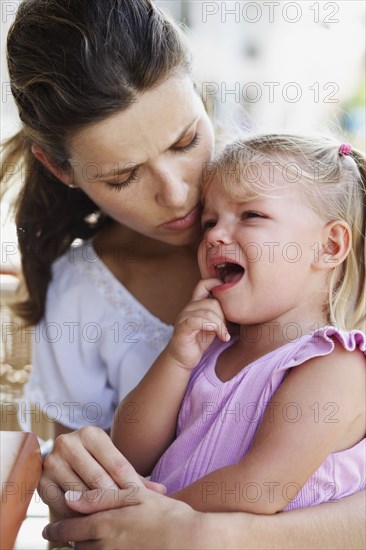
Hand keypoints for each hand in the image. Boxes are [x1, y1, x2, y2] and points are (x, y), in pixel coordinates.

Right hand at [38, 426, 164, 517]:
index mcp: (91, 433)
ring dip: (97, 511)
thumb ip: (134, 477)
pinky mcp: (41, 481)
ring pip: (81, 494)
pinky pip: (63, 505)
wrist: (65, 458)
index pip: (117, 464)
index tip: (146, 503)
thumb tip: (161, 492)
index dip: (132, 486)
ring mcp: (52, 462)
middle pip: (99, 480)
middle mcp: (68, 443)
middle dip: (116, 501)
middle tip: (131, 518)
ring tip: (114, 524)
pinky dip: (78, 516)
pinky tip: (91, 524)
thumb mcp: (113, 462)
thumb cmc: (97, 462)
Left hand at [42, 486, 201, 549]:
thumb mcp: (134, 496)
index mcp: (105, 524)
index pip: (70, 529)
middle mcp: (105, 546)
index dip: (57, 530)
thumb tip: (69, 498)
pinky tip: (109, 546)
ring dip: (85, 548)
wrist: (191, 540)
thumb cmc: (166, 513)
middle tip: (69, 534)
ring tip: (91, 540)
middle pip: (77, 546)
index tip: (49, 530)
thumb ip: (100, 496)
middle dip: (72, 539)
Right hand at [166, 278, 229, 369]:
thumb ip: (219, 313)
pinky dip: (211, 327)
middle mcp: (188, 308)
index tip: (229, 299)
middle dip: (224, 316)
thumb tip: (237, 305)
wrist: (182, 358)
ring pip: (208, 312)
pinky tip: (219, 336)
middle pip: (212, 302)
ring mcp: (184, 317)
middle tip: (226, 330)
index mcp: (195, 304)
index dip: (216, 285)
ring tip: (224, 336)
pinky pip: (197, 321)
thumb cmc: (199, 341)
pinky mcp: (182, 328)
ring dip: (220, 326)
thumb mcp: (212, 324)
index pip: (204, 284)